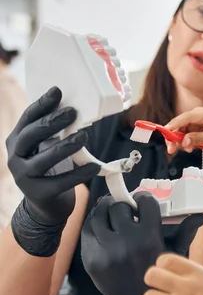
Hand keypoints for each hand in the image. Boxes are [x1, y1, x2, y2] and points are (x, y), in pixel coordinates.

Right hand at [7, 86, 99, 225]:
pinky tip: (95, 166)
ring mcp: (24, 177)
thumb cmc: (50, 167)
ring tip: (84, 136)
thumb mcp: (46, 145)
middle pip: (29, 137)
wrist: (46, 203)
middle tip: (72, 112)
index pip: (27, 119)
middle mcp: (15, 157)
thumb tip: (75, 104)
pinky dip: (79, 174)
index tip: (57, 90)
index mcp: (17, 140)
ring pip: (43, 160)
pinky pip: (61, 182)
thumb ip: (54, 129)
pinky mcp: (39, 194)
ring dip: (64, 147)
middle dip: (51, 123)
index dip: (42, 104)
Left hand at [81, 192, 202, 294]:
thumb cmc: (160, 276)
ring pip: (99, 214)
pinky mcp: (91, 258)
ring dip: (106, 210)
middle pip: (119, 206)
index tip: (142, 201)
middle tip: (127, 208)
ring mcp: (106, 250)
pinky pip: (88, 230)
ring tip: (112, 212)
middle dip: (124, 204)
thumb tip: (199, 215)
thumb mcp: (175, 254)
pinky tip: (103, 225)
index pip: (144, 202)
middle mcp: (127, 242)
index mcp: (149, 238)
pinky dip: (94, 224)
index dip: (142, 198)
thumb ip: (186, 231)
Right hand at [165, 107, 202, 161]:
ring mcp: (196, 121)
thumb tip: (183, 141)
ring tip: (187, 150)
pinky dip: (183, 142)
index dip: (175, 124)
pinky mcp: (195, 128)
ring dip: (178, 141)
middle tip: (171, 149)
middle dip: (174, 136)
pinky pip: (184, 134)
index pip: (187, 117)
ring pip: (180, 129)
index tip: (166, 132)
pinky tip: (189, 148)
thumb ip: (197, 139)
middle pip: (180, 123)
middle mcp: (199, 115)